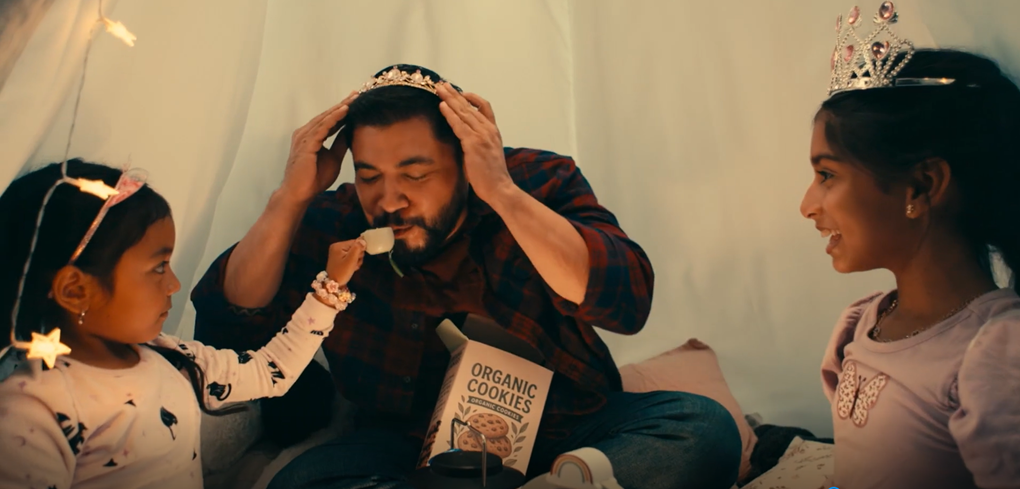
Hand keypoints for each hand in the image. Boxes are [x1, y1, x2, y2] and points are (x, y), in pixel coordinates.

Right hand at [280, 91, 358, 204]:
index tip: (356, 101)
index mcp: (312, 136)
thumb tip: (350, 132)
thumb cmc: (314, 179)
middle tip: (357, 93)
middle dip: (343, 104)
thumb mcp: (334, 158)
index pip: (329, 120)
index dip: (343, 110)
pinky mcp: (306, 144)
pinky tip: (344, 110)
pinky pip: (322, 127)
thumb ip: (340, 143)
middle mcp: (306, 133)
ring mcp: (304, 137)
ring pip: (325, 118)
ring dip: (340, 107)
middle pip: (327, 115)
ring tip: (353, 98)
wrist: (301, 193)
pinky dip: (334, 118)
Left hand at [325, 237, 365, 285]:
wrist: (333, 284)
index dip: (360, 250)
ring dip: (356, 261)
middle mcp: (337, 247)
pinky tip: (351, 268)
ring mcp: (338, 253)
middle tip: (353, 264)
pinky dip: (352, 263)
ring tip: (352, 267)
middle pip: (355, 247)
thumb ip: (357, 248)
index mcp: (338, 245)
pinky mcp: (339, 258)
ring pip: (354, 253)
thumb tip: (363, 240)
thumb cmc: (342, 272)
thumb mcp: (351, 260)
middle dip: (357, 256)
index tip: (357, 259)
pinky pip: (350, 257)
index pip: (355, 242)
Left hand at [436, 82, 514, 203]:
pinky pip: (459, 125)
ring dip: (450, 99)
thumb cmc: (491, 176)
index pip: (484, 107)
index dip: (472, 97)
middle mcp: (489, 130)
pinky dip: (449, 114)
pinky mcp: (473, 144)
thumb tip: (463, 138)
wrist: (499, 188)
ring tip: (439, 89)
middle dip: (455, 94)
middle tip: (442, 84)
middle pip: (470, 106)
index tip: (460, 93)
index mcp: (494, 131)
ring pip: (464, 112)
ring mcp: (482, 136)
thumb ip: (478, 142)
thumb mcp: (487, 153)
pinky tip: (442, 106)